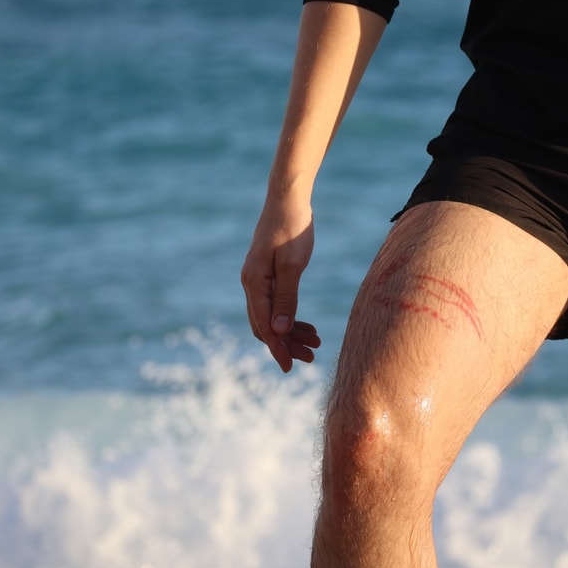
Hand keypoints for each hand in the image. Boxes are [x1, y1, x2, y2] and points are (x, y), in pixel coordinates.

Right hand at [241, 196, 321, 371]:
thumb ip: (285, 299)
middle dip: (287, 343)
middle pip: (266, 325)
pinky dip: (291, 317)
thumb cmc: (292, 228)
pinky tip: (308, 325)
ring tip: (316, 343)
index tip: (291, 367)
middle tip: (311, 357)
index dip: (278, 348)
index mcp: (254, 283)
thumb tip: (278, 330)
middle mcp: (251, 284)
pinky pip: (276, 304)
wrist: (288, 199)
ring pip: (272, 316)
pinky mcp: (268, 274)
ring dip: (291, 332)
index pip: (264, 326)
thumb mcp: (292, 265)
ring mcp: (258, 279)